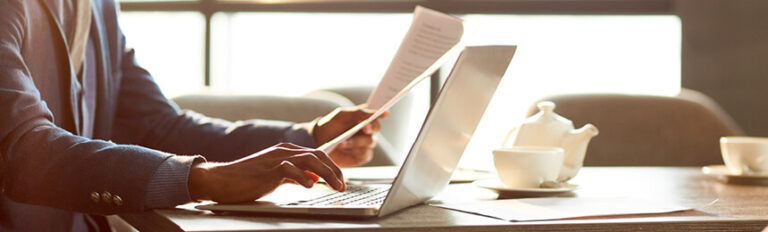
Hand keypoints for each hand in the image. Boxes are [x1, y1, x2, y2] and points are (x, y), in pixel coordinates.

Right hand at [188, 143, 344, 202]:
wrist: (220, 179)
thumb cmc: (246, 180)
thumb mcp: (275, 176)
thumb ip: (294, 175)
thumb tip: (313, 179)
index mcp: (286, 150)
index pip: (317, 154)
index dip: (332, 166)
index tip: (341, 179)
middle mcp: (284, 151)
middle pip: (318, 155)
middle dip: (334, 170)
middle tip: (343, 185)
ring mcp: (276, 159)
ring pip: (309, 160)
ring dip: (326, 173)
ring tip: (336, 186)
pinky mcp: (268, 170)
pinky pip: (290, 170)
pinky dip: (303, 177)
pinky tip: (311, 186)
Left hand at [311, 105, 387, 167]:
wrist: (318, 140)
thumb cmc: (331, 125)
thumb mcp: (341, 115)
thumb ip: (357, 112)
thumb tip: (372, 112)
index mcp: (364, 119)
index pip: (377, 115)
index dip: (382, 114)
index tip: (384, 113)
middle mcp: (368, 132)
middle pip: (376, 129)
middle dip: (371, 127)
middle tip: (364, 127)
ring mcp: (365, 145)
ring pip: (370, 142)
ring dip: (357, 141)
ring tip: (343, 141)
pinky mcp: (360, 157)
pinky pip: (364, 155)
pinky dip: (355, 152)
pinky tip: (343, 148)